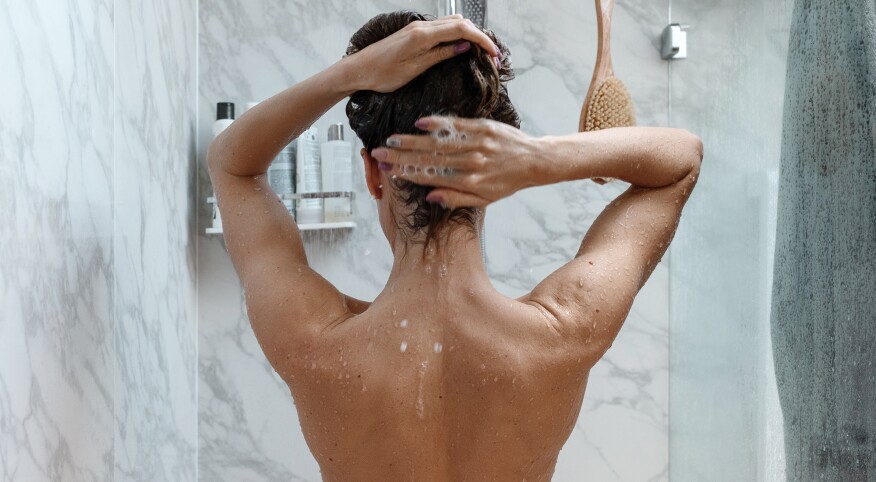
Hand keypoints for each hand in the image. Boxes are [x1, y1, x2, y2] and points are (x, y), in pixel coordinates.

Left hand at [344, 15, 500, 93]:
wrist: (358, 70)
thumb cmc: (382, 74)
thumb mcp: (415, 69)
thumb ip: (441, 55)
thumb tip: (464, 46)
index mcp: (423, 35)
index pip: (461, 29)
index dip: (481, 40)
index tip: (494, 54)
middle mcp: (421, 27)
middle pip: (459, 23)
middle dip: (478, 37)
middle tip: (490, 57)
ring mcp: (417, 28)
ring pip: (451, 24)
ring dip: (467, 35)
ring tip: (478, 53)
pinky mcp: (413, 33)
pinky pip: (440, 29)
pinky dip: (455, 35)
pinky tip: (459, 48)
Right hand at [371, 117, 543, 207]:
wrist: (534, 161)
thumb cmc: (507, 183)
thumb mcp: (484, 200)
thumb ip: (456, 198)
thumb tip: (429, 195)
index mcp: (469, 182)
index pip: (431, 176)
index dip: (406, 172)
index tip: (387, 169)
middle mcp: (471, 163)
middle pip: (429, 158)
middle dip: (401, 156)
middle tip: (379, 152)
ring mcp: (477, 143)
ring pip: (439, 142)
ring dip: (413, 140)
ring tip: (392, 139)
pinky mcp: (484, 127)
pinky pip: (456, 125)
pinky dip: (437, 124)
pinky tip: (419, 123)